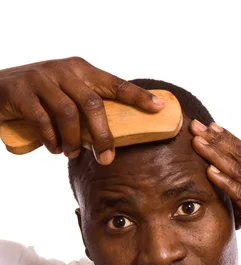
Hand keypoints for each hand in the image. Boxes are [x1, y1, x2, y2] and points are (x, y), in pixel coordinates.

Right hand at [0, 57, 164, 163]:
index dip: (137, 96)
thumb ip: (87, 108)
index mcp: (81, 70)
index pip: (115, 84)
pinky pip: (42, 120)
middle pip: (92, 103)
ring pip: (68, 113)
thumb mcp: (67, 94)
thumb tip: (114, 138)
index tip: (158, 108)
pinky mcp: (21, 91)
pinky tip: (54, 148)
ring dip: (74, 140)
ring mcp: (41, 78)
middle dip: (103, 135)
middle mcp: (64, 70)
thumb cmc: (41, 98)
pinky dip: (51, 139)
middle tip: (106, 158)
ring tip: (73, 153)